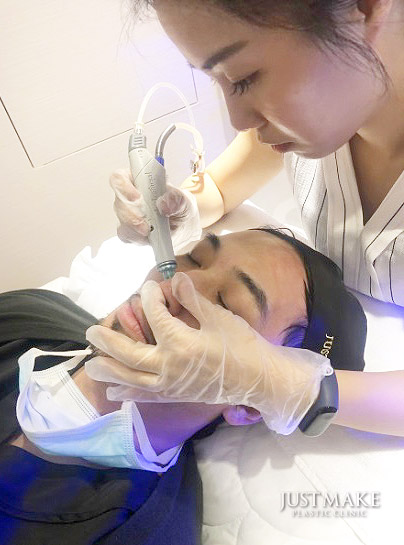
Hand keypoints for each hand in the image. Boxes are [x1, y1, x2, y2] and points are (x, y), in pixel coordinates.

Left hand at [85, 273, 331, 434]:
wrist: (258, 379)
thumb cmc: (242, 346)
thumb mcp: (219, 318)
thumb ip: (192, 300)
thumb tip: (175, 279)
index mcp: (180, 343)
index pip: (155, 316)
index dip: (149, 299)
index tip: (147, 288)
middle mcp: (169, 366)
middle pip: (130, 353)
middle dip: (109, 341)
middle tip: (90, 332)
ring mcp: (170, 384)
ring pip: (132, 378)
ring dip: (110, 370)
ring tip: (90, 365)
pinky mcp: (175, 395)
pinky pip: (146, 395)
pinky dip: (128, 393)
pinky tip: (114, 393)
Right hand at [110, 169, 200, 249]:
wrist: (183, 226)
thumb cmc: (180, 207)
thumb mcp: (184, 199)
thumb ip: (176, 198)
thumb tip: (163, 204)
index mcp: (138, 179)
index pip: (120, 177)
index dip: (124, 186)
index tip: (137, 197)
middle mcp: (128, 196)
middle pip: (118, 201)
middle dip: (131, 213)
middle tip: (146, 222)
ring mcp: (126, 215)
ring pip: (122, 220)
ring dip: (136, 227)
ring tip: (151, 230)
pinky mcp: (128, 231)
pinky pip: (127, 235)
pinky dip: (139, 237)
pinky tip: (150, 236)